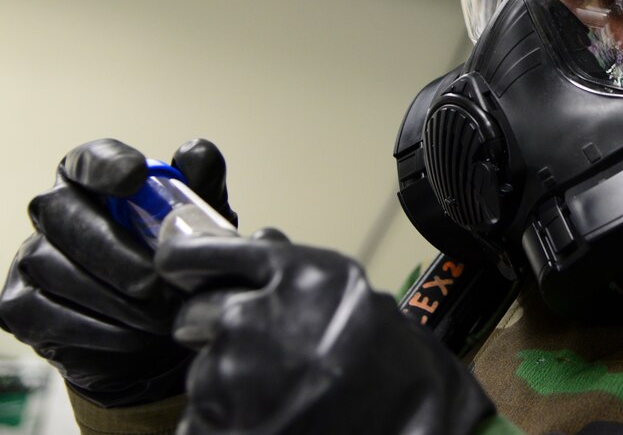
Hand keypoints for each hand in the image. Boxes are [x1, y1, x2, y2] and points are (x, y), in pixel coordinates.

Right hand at [0, 138, 236, 406]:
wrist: (161, 336)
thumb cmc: (178, 266)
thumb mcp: (201, 226)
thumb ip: (203, 185)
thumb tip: (194, 153)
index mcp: (95, 180)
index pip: (89, 159)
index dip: (107, 165)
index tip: (137, 177)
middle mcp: (54, 210)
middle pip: (63, 212)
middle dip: (113, 249)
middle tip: (156, 281)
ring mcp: (30, 257)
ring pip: (53, 267)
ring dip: (111, 296)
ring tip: (160, 314)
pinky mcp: (19, 306)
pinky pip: (45, 312)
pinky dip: (95, 327)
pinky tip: (134, 335)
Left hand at [156, 234, 494, 434]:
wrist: (411, 420)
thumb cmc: (390, 363)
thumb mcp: (349, 295)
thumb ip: (295, 271)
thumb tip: (256, 243)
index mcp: (299, 273)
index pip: (209, 252)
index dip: (185, 258)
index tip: (173, 262)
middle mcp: (256, 313)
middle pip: (196, 313)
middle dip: (213, 331)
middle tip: (257, 354)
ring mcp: (232, 370)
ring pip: (202, 370)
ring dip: (227, 381)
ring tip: (279, 395)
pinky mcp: (215, 421)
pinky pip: (200, 417)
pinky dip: (223, 420)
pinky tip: (266, 418)